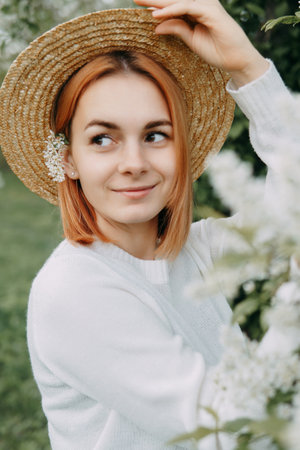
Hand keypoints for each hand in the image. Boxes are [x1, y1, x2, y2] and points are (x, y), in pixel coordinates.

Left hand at [134, 0, 268, 86]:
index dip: (156, 4)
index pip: (173, 5)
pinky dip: (171, 11)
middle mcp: (201, 5)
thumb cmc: (216, 50)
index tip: (139, 4)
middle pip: (173, 0)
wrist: (236, 59)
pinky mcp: (210, 11)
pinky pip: (187, 8)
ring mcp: (206, 6)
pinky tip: (157, 15)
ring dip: (159, 2)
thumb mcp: (191, 40)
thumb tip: (156, 25)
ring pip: (178, 1)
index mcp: (196, 11)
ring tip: (140, 2)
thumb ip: (177, 29)